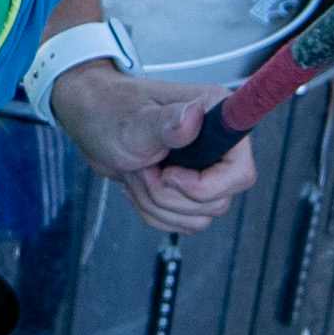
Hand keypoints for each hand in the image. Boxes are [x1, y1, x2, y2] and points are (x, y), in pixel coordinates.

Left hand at [49, 63, 258, 234]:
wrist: (92, 124)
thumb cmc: (112, 112)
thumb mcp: (135, 122)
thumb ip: (166, 123)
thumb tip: (193, 116)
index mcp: (217, 117)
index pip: (240, 172)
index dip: (206, 186)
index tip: (169, 173)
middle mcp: (220, 144)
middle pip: (217, 202)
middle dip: (169, 195)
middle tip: (142, 169)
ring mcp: (208, 169)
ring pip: (199, 217)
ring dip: (157, 203)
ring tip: (137, 172)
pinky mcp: (192, 188)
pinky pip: (184, 222)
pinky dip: (154, 211)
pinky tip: (139, 183)